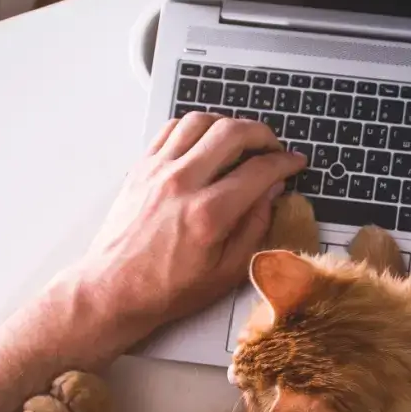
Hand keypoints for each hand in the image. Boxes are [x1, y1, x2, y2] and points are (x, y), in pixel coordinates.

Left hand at [75, 113, 305, 337]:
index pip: (259, 170)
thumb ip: (255, 228)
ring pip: (201, 121)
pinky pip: (171, 128)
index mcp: (209, 214)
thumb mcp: (226, 273)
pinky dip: (195, 127)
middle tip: (273, 147)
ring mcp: (158, 172)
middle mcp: (183, 184)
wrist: (115, 290)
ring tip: (241, 141)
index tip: (294, 163)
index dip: (285, 163)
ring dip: (228, 124)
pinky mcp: (141, 168)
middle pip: (232, 132)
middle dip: (262, 134)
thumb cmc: (167, 289)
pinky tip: (205, 141)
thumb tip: (271, 194)